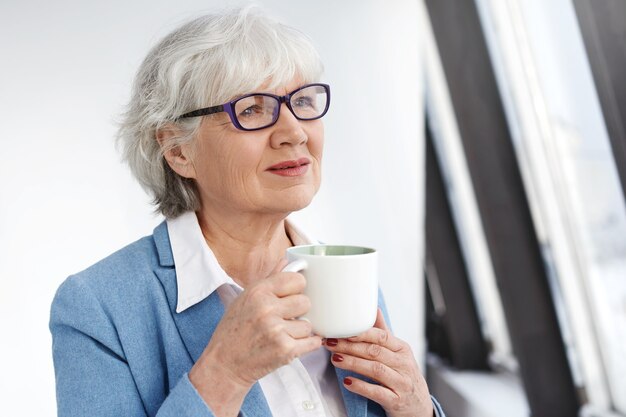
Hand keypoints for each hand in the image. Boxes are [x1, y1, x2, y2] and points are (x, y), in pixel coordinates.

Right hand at [189, 260, 321, 415]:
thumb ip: (270, 279)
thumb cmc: (234, 330)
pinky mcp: (285, 350)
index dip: (297, 288)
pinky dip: (306, 345)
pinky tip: (292, 344)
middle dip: (299, 311)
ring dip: (299, 331)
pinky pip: (312, 342)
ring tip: (281, 335)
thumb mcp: (245, 298)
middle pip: (306, 301)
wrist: (224, 364)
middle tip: (285, 319)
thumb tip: (288, 260)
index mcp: (258, 291)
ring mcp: (277, 330)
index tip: (291, 296)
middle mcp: (267, 308)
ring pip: (308, 324)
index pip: (296, 279)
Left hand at [323, 309, 433, 416]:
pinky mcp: (396, 401)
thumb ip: (384, 334)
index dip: (361, 333)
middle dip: (350, 346)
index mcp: (402, 350)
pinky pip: (377, 392)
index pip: (382, 337)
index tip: (342, 330)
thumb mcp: (398, 354)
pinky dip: (361, 386)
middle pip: (375, 352)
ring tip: (335, 359)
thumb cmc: (404, 377)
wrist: (419, 407)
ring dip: (353, 363)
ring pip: (375, 370)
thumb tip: (374, 309)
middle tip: (331, 343)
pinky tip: (347, 382)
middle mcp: (404, 365)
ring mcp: (401, 383)